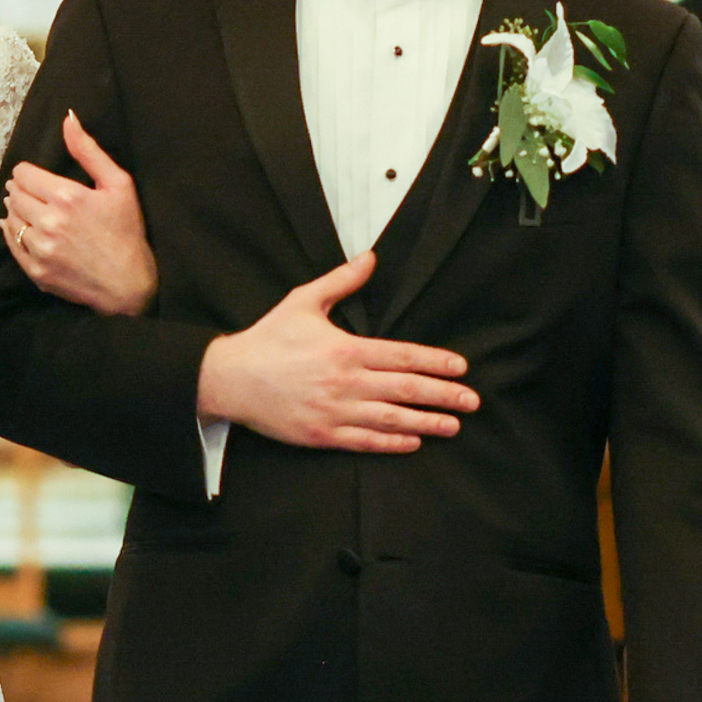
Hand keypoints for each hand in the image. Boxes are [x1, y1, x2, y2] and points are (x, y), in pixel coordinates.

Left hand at [2, 113, 157, 314]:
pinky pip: (12, 244)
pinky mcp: (36, 271)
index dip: (28, 172)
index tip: (35, 176)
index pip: (24, 174)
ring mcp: (40, 249)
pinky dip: (11, 232)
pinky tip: (18, 227)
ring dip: (16, 210)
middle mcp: (49, 222)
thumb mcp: (118, 184)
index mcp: (67, 197)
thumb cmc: (127, 231)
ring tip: (29, 209)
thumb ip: (89, 150)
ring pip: (11, 218)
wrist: (129, 284)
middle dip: (21, 189)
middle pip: (14, 194)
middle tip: (32, 192)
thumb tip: (68, 118)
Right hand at [196, 250, 479, 453]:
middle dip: (444, 396)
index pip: (403, 356)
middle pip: (406, 390)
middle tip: (472, 402)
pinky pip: (364, 442)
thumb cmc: (267, 339)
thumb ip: (341, 281)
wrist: (229, 379)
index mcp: (346, 349)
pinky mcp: (321, 435)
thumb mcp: (303, 301)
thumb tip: (371, 258)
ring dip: (426, 423)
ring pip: (391, 420)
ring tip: (453, 427)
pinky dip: (391, 443)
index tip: (461, 368)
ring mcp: (334, 412)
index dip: (436, 362)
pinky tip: (412, 442)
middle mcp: (345, 382)